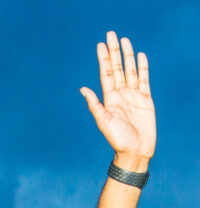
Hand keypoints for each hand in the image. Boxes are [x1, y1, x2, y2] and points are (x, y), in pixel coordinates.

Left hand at [80, 31, 155, 171]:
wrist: (135, 152)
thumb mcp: (104, 122)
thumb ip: (94, 105)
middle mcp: (120, 95)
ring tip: (125, 41)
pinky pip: (144, 80)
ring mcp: (133, 96)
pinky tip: (140, 56)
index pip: (106, 74)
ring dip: (128, 56)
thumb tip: (82, 89)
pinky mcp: (145, 100)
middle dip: (114, 52)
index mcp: (109, 99)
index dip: (104, 59)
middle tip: (111, 34)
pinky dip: (142, 68)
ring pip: (130, 71)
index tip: (100, 45)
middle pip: (118, 68)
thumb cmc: (117, 140)